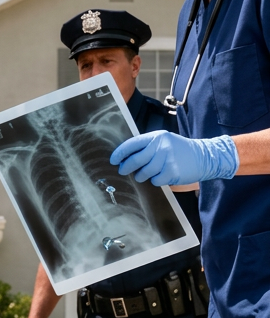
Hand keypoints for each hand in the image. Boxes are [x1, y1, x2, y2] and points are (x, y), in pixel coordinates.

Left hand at [110, 132, 238, 186]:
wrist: (205, 156)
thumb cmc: (180, 150)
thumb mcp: (165, 141)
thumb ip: (147, 146)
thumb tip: (125, 157)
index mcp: (157, 136)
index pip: (132, 143)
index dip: (120, 153)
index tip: (113, 160)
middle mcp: (161, 146)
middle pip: (134, 160)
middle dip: (125, 167)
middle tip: (122, 170)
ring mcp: (166, 159)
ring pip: (143, 172)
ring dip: (141, 176)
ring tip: (146, 174)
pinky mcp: (172, 172)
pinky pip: (155, 181)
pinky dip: (156, 181)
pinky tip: (162, 176)